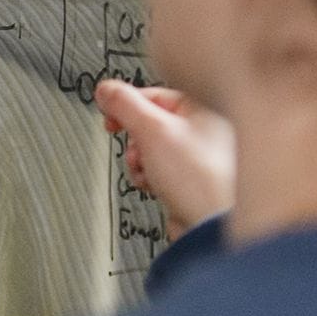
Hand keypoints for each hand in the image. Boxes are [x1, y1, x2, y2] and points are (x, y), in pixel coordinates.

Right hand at [94, 81, 235, 240]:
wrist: (211, 226)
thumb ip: (124, 104)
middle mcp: (204, 129)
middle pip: (150, 122)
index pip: (154, 94)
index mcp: (203, 108)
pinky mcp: (190, 178)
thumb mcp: (152, 130)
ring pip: (152, 147)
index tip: (109, 114)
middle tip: (134, 146)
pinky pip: (160, 168)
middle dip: (135, 138)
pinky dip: (150, 175)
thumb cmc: (200, 179)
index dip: (128, 103)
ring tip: (145, 169)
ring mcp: (198, 156)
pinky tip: (153, 183)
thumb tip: (105, 89)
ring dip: (140, 159)